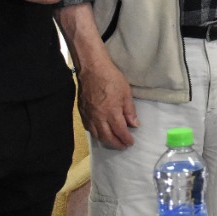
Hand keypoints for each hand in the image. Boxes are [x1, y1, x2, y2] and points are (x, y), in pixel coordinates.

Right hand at [56, 3, 138, 148]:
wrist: (92, 69)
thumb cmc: (111, 78)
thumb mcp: (126, 93)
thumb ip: (130, 111)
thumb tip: (134, 125)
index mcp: (112, 113)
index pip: (120, 132)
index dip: (126, 139)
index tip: (131, 142)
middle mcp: (99, 118)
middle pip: (107, 138)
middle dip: (116, 144)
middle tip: (123, 146)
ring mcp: (89, 116)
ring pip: (96, 135)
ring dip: (105, 141)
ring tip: (112, 142)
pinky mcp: (82, 112)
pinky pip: (88, 128)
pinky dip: (95, 133)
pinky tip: (100, 132)